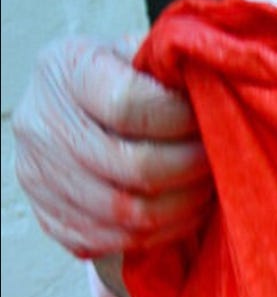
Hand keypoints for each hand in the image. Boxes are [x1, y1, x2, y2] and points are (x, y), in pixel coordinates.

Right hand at [13, 36, 212, 259]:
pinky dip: (161, 233)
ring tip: (206, 187)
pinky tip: (184, 211)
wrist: (70, 114)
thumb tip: (214, 89)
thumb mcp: (134, 54)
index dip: (181, 120)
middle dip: (190, 168)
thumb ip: (166, 67)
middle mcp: (40, 124)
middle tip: (216, 160)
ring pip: (128, 213)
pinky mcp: (49, 219)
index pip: (129, 105)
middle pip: (133, 167)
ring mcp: (38, 176)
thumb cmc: (116, 79)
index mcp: (64, 70)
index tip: (206, 120)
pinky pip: (116, 241)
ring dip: (183, 206)